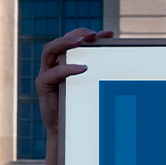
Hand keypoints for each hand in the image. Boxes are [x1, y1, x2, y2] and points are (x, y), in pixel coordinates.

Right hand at [36, 28, 112, 164]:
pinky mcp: (43, 86)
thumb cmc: (84, 106)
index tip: (109, 34)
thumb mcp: (93, 85)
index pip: (75, 40)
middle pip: (61, 40)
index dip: (89, 34)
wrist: (70, 131)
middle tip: (92, 35)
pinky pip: (52, 73)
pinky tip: (82, 68)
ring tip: (81, 42)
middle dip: (76, 34)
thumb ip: (102, 70)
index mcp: (67, 61)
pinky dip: (67, 68)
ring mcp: (47, 74)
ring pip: (50, 50)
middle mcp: (54, 64)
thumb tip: (123, 58)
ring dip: (65, 43)